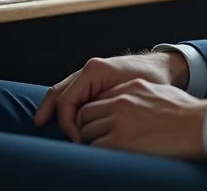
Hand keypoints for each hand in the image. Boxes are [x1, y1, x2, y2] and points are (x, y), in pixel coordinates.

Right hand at [33, 52, 188, 141]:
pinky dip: (65, 105)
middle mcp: (88, 70)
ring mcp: (89, 75)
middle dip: (49, 112)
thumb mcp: (133, 92)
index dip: (68, 123)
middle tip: (43, 128)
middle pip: (58, 93)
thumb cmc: (152, 78)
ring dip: (53, 108)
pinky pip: (73, 92)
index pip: (67, 100)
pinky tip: (65, 118)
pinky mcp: (94, 81)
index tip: (79, 140)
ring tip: (42, 123)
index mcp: (95, 70)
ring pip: (62, 91)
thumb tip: (93, 129)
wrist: (164, 66)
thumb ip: (112, 107)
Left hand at [78, 79, 206, 160]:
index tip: (103, 124)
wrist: (200, 126)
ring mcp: (119, 121)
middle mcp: (122, 101)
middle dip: (90, 126)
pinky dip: (99, 152)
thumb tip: (133, 108)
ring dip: (94, 141)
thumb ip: (142, 97)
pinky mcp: (120, 141)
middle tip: (100, 138)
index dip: (98, 114)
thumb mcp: (162, 93)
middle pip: (87, 114)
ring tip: (109, 148)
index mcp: (132, 87)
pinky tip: (113, 154)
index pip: (99, 98)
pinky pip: (95, 147)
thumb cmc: (188, 113)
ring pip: (87, 131)